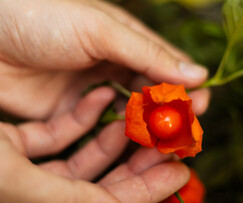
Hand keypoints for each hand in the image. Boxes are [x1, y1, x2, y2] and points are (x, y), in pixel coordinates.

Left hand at [0, 0, 208, 119]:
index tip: (201, 107)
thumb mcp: (100, 29)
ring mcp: (95, 92)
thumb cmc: (41, 16)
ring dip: (149, 131)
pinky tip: (126, 135)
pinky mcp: (73, 114)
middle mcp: (115, 67)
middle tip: (185, 134)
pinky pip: (104, 130)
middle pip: (154, 97)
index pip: (168, 68)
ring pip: (132, 117)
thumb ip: (148, 53)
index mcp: (126, 42)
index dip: (186, 89)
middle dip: (171, 115)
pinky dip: (119, 136)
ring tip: (164, 144)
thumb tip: (198, 74)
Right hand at [0, 87, 189, 202]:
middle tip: (171, 144)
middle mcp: (37, 198)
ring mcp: (27, 170)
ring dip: (114, 136)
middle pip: (103, 181)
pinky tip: (99, 100)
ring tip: (143, 121)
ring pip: (84, 156)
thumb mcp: (5, 183)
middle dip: (139, 162)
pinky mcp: (14, 146)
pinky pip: (58, 133)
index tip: (180, 171)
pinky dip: (80, 117)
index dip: (147, 189)